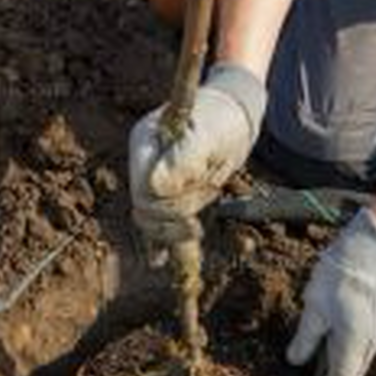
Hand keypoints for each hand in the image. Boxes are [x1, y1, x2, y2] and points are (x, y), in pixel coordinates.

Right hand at [129, 64, 266, 259]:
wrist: (233, 115)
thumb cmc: (223, 119)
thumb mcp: (209, 135)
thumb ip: (184, 158)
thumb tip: (154, 188)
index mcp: (144, 142)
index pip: (142, 189)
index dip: (169, 204)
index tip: (206, 197)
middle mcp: (143, 162)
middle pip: (146, 208)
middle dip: (180, 212)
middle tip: (214, 192)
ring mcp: (151, 178)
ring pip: (150, 220)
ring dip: (178, 225)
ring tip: (203, 215)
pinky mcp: (164, 194)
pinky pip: (155, 224)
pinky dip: (160, 242)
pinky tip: (159, 259)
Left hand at [286, 208, 375, 375]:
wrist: (371, 250)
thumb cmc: (339, 275)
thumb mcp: (313, 307)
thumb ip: (305, 339)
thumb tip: (295, 362)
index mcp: (351, 344)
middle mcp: (366, 345)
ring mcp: (372, 336)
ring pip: (349, 365)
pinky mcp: (371, 325)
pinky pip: (352, 351)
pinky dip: (338, 361)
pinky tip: (323, 365)